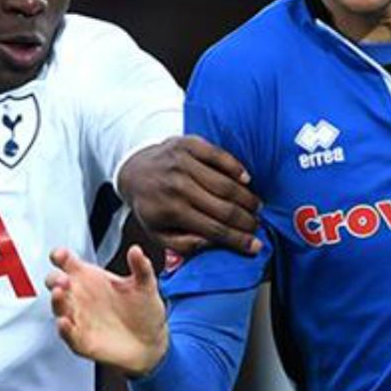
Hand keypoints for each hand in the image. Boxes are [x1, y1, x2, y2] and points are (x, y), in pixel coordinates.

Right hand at [46, 246, 168, 376]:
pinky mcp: (80, 340)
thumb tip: (136, 250)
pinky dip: (64, 328)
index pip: (68, 263)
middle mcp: (80, 296)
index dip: (60, 257)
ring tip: (60, 293)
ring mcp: (78, 317)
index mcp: (90, 278)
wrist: (151, 343)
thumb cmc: (143, 311)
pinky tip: (65, 322)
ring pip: (59, 307)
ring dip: (57, 300)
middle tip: (63, 279)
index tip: (59, 255)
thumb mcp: (145, 286)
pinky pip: (68, 334)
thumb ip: (141, 267)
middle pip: (57, 283)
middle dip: (55, 279)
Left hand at [118, 136, 262, 256]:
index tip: (256, 246)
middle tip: (258, 225)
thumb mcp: (159, 234)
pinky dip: (236, 168)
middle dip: (247, 220)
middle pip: (225, 207)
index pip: (215, 230)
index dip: (239, 240)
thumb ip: (185, 245)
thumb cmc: (151, 206)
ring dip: (246, 197)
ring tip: (256, 206)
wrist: (132, 170)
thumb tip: (213, 243)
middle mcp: (178, 186)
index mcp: (171, 211)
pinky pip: (219, 155)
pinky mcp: (188, 144)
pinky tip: (246, 180)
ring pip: (225, 183)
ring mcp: (183, 162)